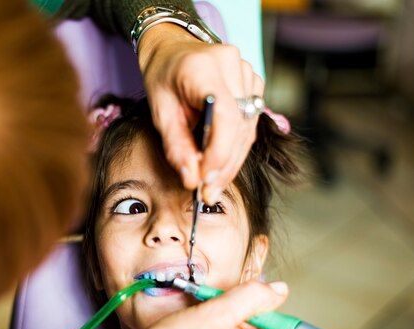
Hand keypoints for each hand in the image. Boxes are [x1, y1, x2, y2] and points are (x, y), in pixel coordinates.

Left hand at [138, 24, 263, 203]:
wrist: (174, 49)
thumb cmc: (163, 78)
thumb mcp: (160, 112)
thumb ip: (176, 146)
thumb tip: (192, 180)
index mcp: (203, 67)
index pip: (225, 115)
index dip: (220, 153)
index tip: (206, 182)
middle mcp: (232, 65)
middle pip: (239, 127)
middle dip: (224, 166)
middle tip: (207, 194)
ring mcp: (247, 72)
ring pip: (248, 130)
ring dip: (231, 161)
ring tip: (211, 184)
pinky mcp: (254, 84)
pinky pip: (250, 123)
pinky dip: (236, 146)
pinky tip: (219, 161)